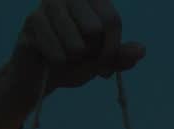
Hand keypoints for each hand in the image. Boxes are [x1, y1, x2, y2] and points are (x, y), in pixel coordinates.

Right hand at [11, 0, 145, 92]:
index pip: (111, 19)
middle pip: (94, 29)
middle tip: (86, 63)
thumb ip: (120, 55)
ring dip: (74, 60)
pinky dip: (59, 63)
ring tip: (67, 59)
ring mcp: (48, 5)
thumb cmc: (72, 63)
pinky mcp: (32, 21)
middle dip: (93, 55)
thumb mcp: (101, 61)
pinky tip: (52, 61)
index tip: (107, 69)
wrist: (38, 76)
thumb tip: (141, 50)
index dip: (113, 49)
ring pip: (76, 43)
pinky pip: (57, 52)